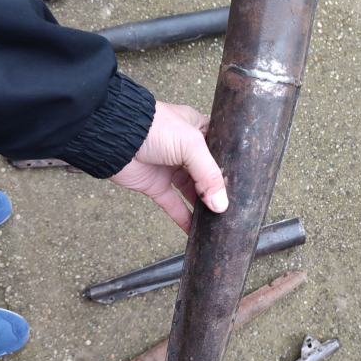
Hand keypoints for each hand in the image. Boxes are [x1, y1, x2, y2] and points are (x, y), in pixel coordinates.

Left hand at [111, 101, 227, 233]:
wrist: (115, 136)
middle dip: (219, 191)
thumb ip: (209, 175)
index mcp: (198, 131)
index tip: (245, 186)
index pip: (221, 151)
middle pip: (209, 175)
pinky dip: (184, 218)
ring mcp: (170, 168)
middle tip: (234, 208)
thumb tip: (221, 205)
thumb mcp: (190, 145)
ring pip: (192, 192)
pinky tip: (196, 232)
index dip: (231, 167)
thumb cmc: (152, 127)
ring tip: (219, 222)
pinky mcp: (156, 185)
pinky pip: (173, 205)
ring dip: (204, 207)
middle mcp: (186, 150)